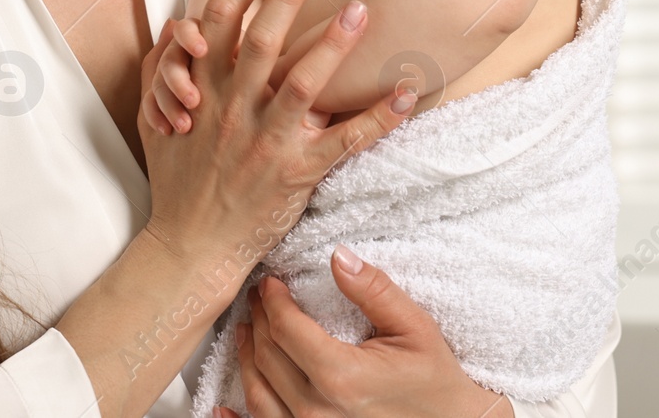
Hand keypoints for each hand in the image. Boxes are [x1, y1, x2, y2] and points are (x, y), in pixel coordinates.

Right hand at [135, 0, 413, 301]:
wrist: (190, 246)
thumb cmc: (176, 181)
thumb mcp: (153, 120)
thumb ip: (161, 71)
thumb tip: (175, 28)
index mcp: (202, 92)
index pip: (217, 24)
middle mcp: (234, 110)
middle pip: (261, 40)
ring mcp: (267, 142)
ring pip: (303, 83)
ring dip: (333, 45)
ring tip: (360, 9)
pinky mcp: (298, 172)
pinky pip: (346, 140)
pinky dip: (381, 116)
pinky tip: (409, 91)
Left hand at [218, 245, 512, 417]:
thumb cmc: (435, 383)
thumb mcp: (415, 328)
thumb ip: (374, 291)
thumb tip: (338, 256)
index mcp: (341, 376)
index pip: (285, 328)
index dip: (271, 299)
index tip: (270, 282)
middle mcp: (317, 410)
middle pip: (266, 355)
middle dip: (258, 319)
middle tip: (258, 297)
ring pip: (256, 391)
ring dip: (246, 356)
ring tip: (247, 330)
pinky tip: (222, 408)